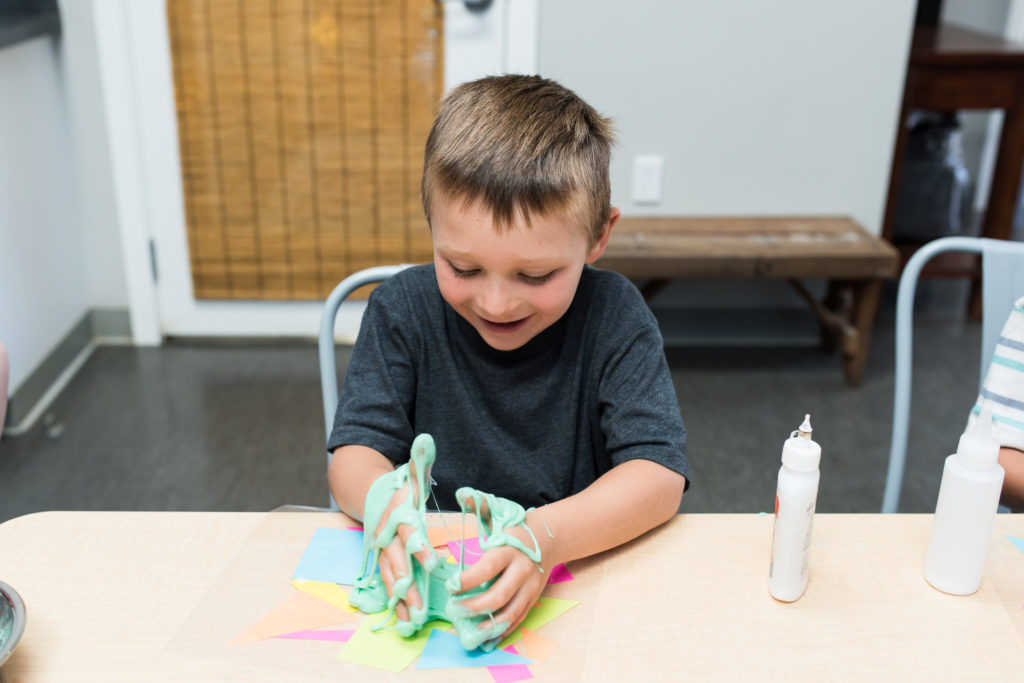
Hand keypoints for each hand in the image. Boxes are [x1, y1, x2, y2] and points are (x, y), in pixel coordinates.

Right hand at [368, 450, 436, 626]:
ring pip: (391, 578)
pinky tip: (404, 619)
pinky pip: (388, 585)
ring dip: (401, 598)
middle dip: (409, 584)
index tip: (432, 563)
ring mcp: (382, 551)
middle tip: (421, 604)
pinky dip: (395, 602)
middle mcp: (387, 536)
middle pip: (398, 562)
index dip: (419, 547)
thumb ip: (420, 459)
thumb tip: (426, 439)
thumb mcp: (410, 472)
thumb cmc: (399, 487)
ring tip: (412, 619)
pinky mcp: (381, 562)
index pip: (409, 533)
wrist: (369, 496)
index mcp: (398, 516)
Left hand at [452, 510, 555, 636]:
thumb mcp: (499, 514)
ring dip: (489, 626)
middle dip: (475, 607)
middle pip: (499, 596)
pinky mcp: (532, 599)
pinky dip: (503, 632)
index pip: (487, 569)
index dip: (467, 580)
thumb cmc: (515, 528)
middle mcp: (521, 571)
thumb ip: (480, 505)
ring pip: (510, 613)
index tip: (450, 586)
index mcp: (509, 550)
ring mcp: (529, 588)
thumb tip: (462, 492)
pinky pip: (518, 620)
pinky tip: (487, 641)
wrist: (549, 538)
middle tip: (454, 610)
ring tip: (469, 633)